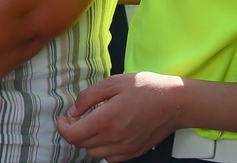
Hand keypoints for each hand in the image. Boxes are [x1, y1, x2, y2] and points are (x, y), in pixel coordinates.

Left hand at [55, 72, 184, 161]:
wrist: (174, 103)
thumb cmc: (145, 88)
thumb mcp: (113, 82)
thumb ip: (88, 97)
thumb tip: (73, 111)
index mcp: (106, 119)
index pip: (73, 135)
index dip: (62, 127)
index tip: (63, 118)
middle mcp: (114, 138)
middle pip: (81, 144)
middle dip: (74, 131)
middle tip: (78, 117)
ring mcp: (124, 149)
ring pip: (93, 153)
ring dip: (88, 140)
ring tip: (94, 124)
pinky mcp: (133, 153)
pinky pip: (109, 158)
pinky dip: (103, 148)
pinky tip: (108, 134)